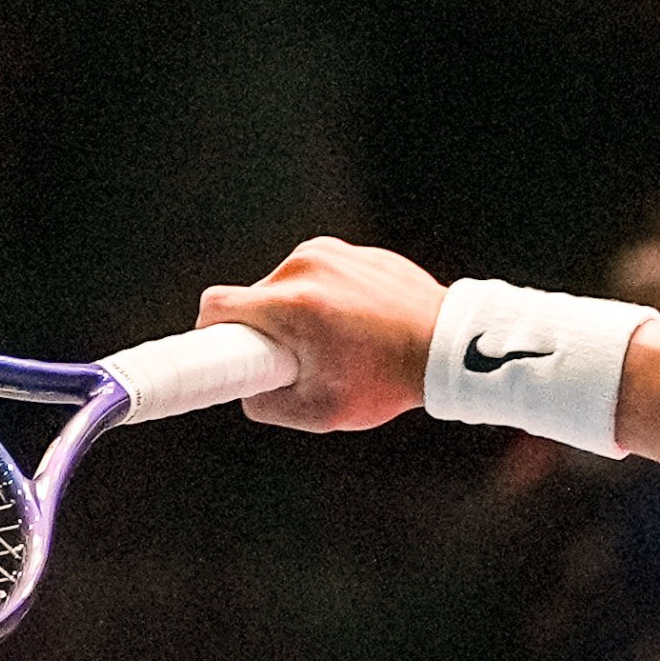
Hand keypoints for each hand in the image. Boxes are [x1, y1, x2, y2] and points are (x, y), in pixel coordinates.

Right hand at [197, 237, 445, 432]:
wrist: (449, 346)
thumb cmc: (390, 380)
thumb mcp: (323, 412)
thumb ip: (269, 406)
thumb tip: (246, 393)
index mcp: (292, 303)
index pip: (218, 305)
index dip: (211, 332)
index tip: (222, 350)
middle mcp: (305, 266)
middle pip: (254, 298)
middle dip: (267, 329)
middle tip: (300, 359)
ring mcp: (330, 251)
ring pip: (285, 285)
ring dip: (296, 313)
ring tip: (337, 342)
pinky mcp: (350, 249)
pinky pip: (318, 275)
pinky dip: (326, 298)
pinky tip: (357, 323)